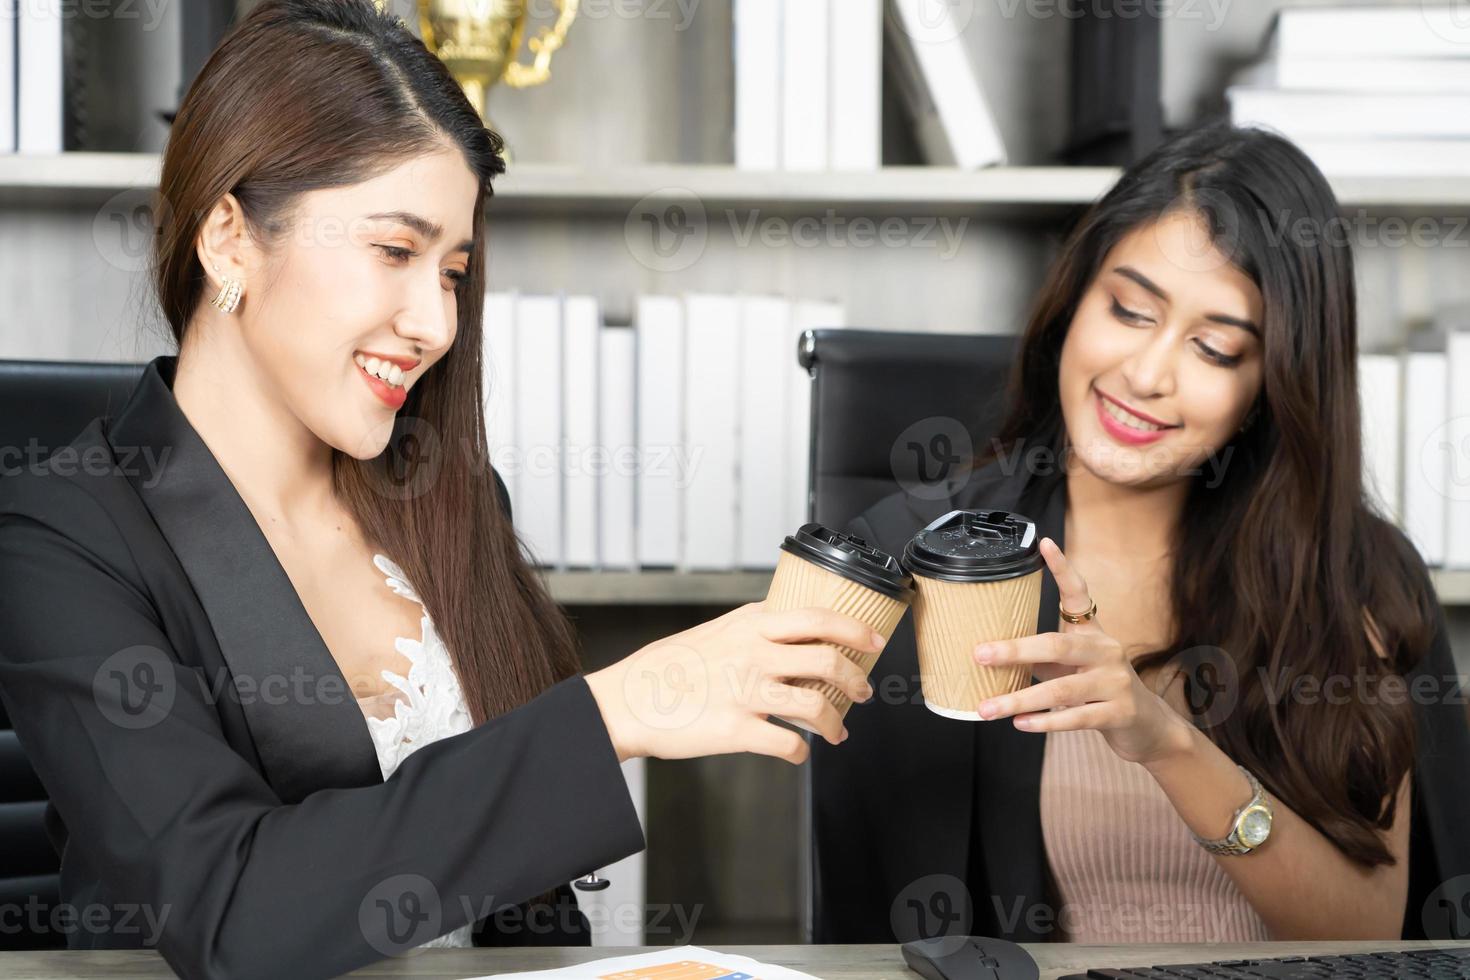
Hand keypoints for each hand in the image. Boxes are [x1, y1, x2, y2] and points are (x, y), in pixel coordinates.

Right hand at [585, 601, 882, 764]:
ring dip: (835, 723)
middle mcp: (753, 654)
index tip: (874, 640)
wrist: (628, 700)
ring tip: (837, 732)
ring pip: (816, 706)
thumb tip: (789, 630)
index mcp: (751, 625)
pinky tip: (797, 753)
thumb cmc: (668, 667)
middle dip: (856, 680)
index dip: (854, 629)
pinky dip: (800, 752)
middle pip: (828, 661)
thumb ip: (754, 629)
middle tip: (862, 691)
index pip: (818, 618)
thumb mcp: (716, 630)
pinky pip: (788, 744)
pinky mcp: (736, 729)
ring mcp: (746, 692)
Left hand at [970, 537, 1190, 764]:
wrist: (1147, 726)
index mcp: (1093, 632)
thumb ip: (1042, 656)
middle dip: (1015, 651)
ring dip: (1020, 700)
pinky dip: (1045, 721)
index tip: (1044, 543)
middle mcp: (1107, 651)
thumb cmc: (1098, 688)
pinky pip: (1076, 717)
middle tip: (979, 655)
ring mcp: (1116, 682)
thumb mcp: (1073, 665)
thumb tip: (988, 653)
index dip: (1063, 568)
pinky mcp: (1119, 713)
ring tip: (988, 708)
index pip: (1079, 594)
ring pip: (1061, 690)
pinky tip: (1021, 724)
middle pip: (1057, 646)